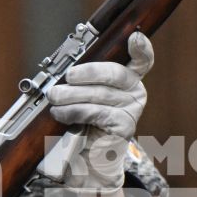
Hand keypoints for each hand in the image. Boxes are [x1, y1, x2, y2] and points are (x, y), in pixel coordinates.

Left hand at [48, 33, 153, 196]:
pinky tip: (61, 114)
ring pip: (101, 94)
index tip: (134, 38)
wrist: (84, 158)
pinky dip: (75, 111)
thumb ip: (82, 77)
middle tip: (65, 77)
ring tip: (55, 98)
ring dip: (72, 95)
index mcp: (128, 77)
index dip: (141, 48)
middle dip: (87, 72)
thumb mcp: (81, 93)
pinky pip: (97, 112)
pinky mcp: (125, 127)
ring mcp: (133, 110)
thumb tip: (65, 67)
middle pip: (115, 72)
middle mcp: (136, 91)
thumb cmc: (81, 121)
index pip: (142, 59)